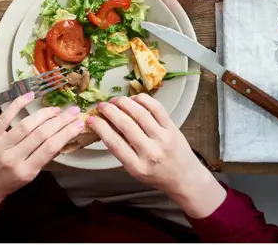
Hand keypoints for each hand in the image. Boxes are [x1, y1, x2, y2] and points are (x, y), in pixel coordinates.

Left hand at [0, 92, 84, 209]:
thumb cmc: (9, 182)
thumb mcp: (29, 176)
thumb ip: (43, 157)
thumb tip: (63, 137)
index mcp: (25, 171)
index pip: (50, 148)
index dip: (67, 133)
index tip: (79, 123)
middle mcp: (12, 158)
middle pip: (41, 134)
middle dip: (60, 121)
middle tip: (73, 111)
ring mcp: (0, 146)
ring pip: (26, 125)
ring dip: (44, 113)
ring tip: (56, 109)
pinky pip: (5, 117)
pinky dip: (18, 104)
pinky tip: (31, 96)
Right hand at [88, 95, 226, 218]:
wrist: (185, 178)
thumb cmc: (156, 175)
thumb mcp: (135, 170)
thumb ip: (122, 151)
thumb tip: (106, 126)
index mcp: (138, 167)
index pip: (115, 144)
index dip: (101, 128)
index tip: (92, 119)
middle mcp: (151, 152)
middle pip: (126, 125)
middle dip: (110, 111)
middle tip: (102, 106)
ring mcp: (163, 138)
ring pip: (141, 114)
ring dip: (125, 103)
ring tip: (115, 100)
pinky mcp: (172, 128)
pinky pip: (157, 108)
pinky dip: (143, 100)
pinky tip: (134, 99)